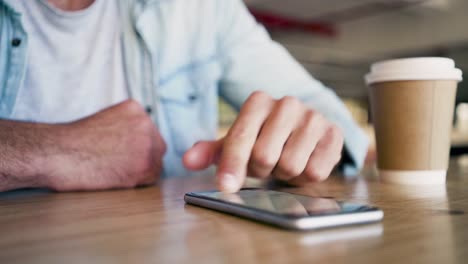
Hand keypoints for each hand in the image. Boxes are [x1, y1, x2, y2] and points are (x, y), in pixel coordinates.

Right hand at [45, 100, 165, 190]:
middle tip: (121, 164)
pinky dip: (139, 181)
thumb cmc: (75, 141)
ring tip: (117, 170)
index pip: (149, 130)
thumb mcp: (106, 119)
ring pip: (156, 162)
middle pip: (156, 145)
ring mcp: (148, 144)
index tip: (122, 152)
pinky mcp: (146, 165)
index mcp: (136, 109)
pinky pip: (152, 177)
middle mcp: (146, 123)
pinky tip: (119, 178)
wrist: (60, 154)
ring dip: (142, 169)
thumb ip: (128, 125)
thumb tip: (141, 142)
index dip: (136, 145)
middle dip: (143, 156)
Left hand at [183, 91, 343, 192]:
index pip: (240, 138)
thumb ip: (210, 151)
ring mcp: (313, 117)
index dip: (232, 165)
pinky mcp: (334, 134)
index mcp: (258, 101)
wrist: (302, 132)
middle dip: (261, 169)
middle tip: (265, 163)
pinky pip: (316, 171)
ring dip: (284, 174)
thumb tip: (187, 161)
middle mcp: (287, 103)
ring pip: (291, 165)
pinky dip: (305, 177)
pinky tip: (303, 162)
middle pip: (265, 156)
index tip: (226, 186)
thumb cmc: (263, 139)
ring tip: (284, 160)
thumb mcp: (234, 143)